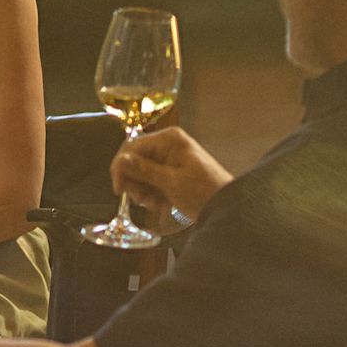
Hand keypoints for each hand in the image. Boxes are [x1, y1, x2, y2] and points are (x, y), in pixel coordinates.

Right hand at [110, 127, 233, 220]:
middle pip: (134, 161)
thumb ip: (144, 170)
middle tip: (142, 200)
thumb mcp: (171, 182)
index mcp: (168, 139)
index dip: (121, 168)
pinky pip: (150, 181)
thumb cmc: (204, 191)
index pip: (132, 147)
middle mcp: (167, 145)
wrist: (227, 207)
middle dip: (135, 182)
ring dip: (143, 191)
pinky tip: (162, 203)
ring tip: (156, 203)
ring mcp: (169, 158)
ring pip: (140, 173)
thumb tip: (120, 161)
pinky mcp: (170, 172)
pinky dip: (152, 194)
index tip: (119, 189)